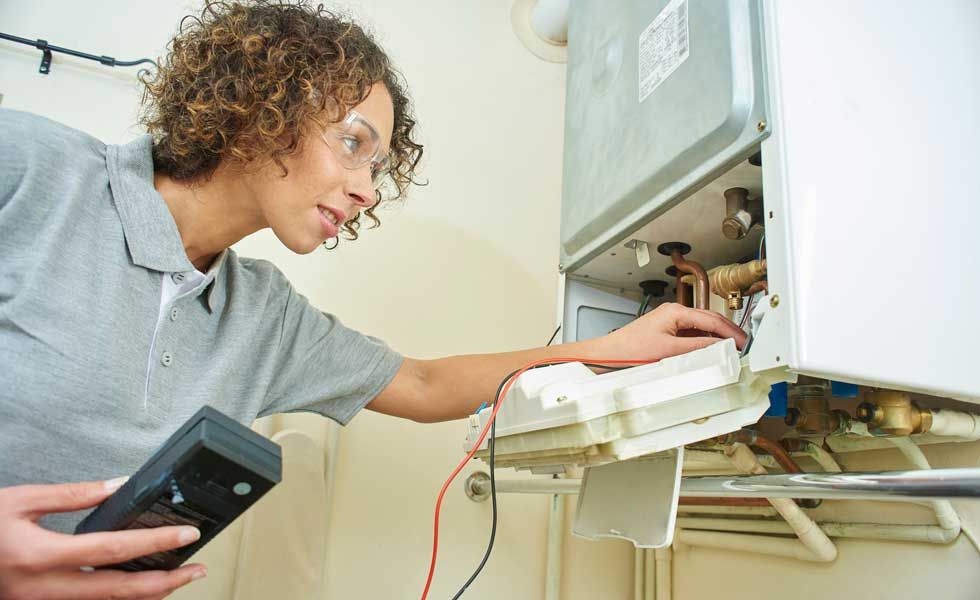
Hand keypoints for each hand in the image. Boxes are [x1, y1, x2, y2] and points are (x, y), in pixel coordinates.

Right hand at [0, 479, 205, 599]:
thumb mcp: (19, 500)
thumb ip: (72, 494)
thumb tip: (117, 485)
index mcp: (41, 557)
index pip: (112, 552)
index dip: (155, 544)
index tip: (187, 534)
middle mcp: (45, 589)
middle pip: (118, 592)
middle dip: (165, 583)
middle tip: (198, 569)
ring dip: (146, 593)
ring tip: (178, 577)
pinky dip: (119, 596)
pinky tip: (140, 585)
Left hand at [602, 302, 746, 360]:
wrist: (608, 356)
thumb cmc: (630, 350)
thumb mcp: (669, 351)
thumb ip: (697, 347)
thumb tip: (720, 346)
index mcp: (676, 312)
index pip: (711, 319)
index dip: (730, 332)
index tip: (743, 342)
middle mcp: (674, 313)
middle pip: (708, 320)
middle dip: (727, 332)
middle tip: (743, 344)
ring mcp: (670, 322)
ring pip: (700, 327)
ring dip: (716, 337)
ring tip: (731, 349)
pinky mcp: (666, 332)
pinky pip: (691, 335)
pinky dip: (703, 341)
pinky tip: (710, 351)